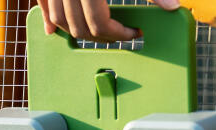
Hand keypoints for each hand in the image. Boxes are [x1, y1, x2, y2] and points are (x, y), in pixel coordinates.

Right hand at [36, 0, 180, 42]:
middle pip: (80, 27)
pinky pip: (42, 6)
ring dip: (76, 32)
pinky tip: (54, 30)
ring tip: (95, 32)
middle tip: (118, 34)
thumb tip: (173, 7)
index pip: (100, 24)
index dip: (119, 33)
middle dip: (102, 36)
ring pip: (59, 21)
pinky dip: (48, 19)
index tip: (134, 31)